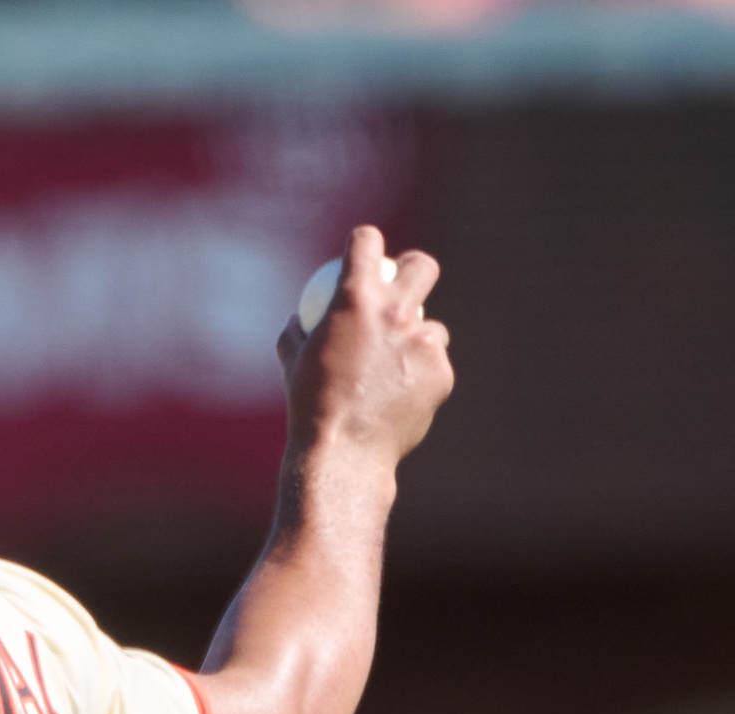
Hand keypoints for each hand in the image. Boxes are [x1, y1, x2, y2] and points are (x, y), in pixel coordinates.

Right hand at [276, 226, 452, 466]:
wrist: (343, 451)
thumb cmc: (309, 406)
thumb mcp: (292, 363)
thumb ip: (296, 333)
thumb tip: (298, 318)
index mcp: (354, 299)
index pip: (366, 243)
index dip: (365, 241)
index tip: (363, 250)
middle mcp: (394, 312)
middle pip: (422, 267)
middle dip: (416, 268)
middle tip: (408, 283)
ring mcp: (422, 341)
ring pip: (431, 328)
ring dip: (417, 341)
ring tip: (395, 372)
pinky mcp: (441, 372)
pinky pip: (434, 366)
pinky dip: (419, 378)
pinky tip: (400, 400)